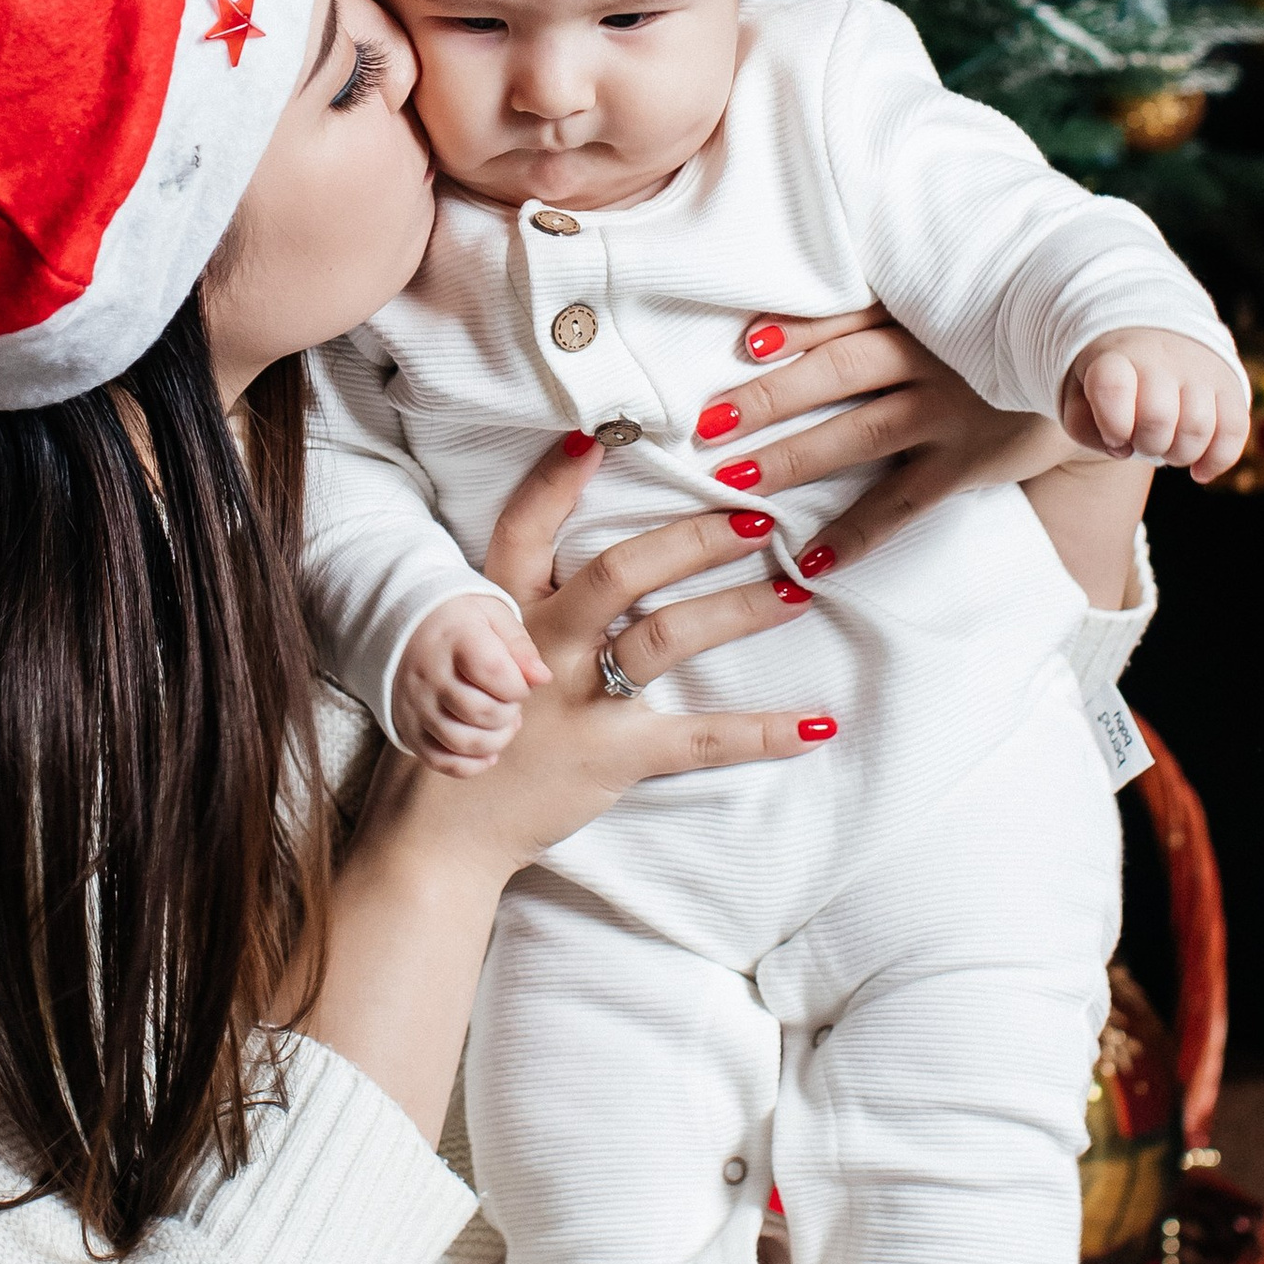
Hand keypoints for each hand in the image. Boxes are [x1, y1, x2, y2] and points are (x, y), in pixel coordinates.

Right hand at [381, 436, 834, 889]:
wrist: (447, 827)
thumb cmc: (473, 727)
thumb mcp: (479, 653)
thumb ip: (522, 606)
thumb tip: (581, 558)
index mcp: (507, 613)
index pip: (525, 530)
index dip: (557, 481)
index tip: (600, 436)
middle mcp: (543, 646)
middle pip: (620, 571)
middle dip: (691, 538)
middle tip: (753, 517)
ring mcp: (578, 700)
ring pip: (666, 637)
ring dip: (738, 611)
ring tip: (795, 592)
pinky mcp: (612, 755)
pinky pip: (699, 739)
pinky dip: (762, 732)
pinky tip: (817, 724)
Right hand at [392, 593, 546, 777]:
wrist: (404, 629)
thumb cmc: (460, 623)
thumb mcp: (492, 616)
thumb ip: (520, 645)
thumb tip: (542, 678)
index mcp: (454, 639)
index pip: (495, 673)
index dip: (519, 686)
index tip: (519, 681)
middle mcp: (429, 674)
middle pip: (482, 712)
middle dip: (510, 712)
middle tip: (509, 700)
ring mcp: (415, 705)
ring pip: (463, 743)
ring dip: (496, 740)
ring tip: (502, 722)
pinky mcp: (408, 729)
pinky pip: (441, 761)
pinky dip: (471, 764)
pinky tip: (487, 749)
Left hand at [692, 303, 1073, 580]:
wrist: (1080, 380)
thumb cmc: (976, 341)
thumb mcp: (935, 312)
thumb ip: (864, 319)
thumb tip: (762, 332)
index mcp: (915, 312)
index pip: (845, 317)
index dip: (793, 330)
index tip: (741, 346)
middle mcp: (931, 356)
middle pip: (840, 371)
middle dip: (771, 398)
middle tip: (707, 425)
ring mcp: (950, 411)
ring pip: (862, 433)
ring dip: (794, 459)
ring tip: (733, 485)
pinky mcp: (967, 463)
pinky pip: (903, 503)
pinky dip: (856, 531)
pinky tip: (810, 560)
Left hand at [1061, 327, 1249, 483]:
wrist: (1151, 339)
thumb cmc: (1110, 380)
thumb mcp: (1078, 393)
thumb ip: (1081, 423)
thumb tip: (1117, 447)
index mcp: (1114, 356)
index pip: (1112, 387)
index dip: (1112, 425)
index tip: (1114, 436)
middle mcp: (1160, 357)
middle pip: (1158, 417)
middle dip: (1147, 446)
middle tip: (1141, 442)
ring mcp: (1199, 369)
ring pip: (1198, 428)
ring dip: (1179, 455)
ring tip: (1167, 448)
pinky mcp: (1230, 384)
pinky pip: (1235, 430)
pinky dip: (1217, 460)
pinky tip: (1198, 471)